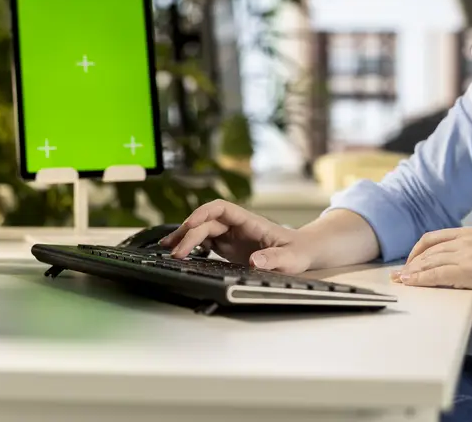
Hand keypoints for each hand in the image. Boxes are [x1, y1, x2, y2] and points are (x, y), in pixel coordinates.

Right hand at [159, 200, 313, 273]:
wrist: (303, 251)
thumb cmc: (298, 250)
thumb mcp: (291, 257)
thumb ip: (274, 259)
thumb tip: (255, 262)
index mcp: (250, 221)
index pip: (221, 209)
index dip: (203, 213)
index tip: (191, 225)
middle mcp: (237, 225)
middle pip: (207, 222)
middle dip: (189, 233)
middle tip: (176, 251)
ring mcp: (232, 235)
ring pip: (203, 231)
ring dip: (185, 237)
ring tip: (167, 248)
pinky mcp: (229, 247)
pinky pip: (206, 242)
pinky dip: (191, 246)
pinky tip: (180, 252)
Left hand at [392, 228, 471, 329]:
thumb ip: (452, 261)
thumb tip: (417, 268)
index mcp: (469, 234)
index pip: (432, 239)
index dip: (414, 252)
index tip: (405, 267)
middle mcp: (469, 239)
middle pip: (429, 250)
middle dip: (410, 264)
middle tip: (396, 277)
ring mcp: (470, 253)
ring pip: (431, 261)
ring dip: (412, 273)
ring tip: (400, 282)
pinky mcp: (470, 270)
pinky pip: (437, 274)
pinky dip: (420, 280)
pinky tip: (410, 284)